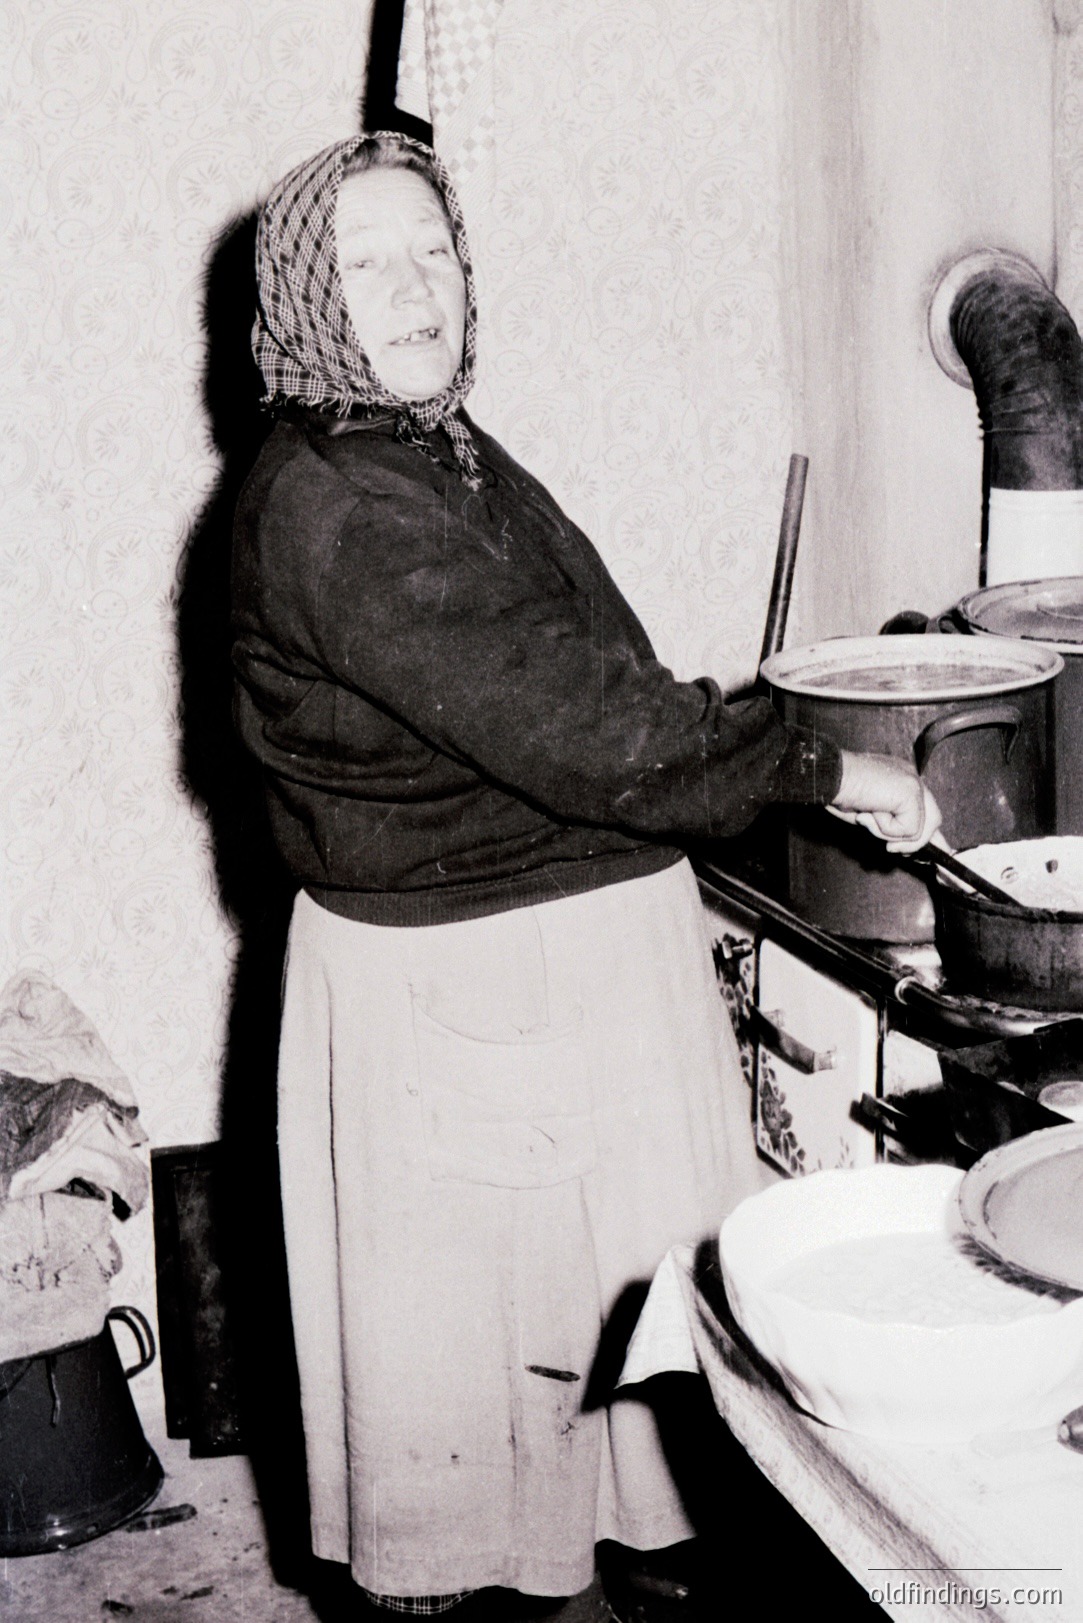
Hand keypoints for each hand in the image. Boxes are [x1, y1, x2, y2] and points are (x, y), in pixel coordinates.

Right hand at [827, 750, 941, 852]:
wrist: (829, 776)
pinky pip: (908, 830)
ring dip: (892, 834)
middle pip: (934, 820)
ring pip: (921, 828)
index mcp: (901, 779)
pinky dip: (885, 829)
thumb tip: (902, 846)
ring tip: (870, 820)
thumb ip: (889, 824)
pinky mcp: (911, 793)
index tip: (937, 850)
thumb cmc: (838, 791)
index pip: (927, 810)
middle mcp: (911, 778)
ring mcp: (914, 784)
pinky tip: (869, 812)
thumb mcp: (869, 813)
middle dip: (918, 843)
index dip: (929, 834)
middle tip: (894, 848)